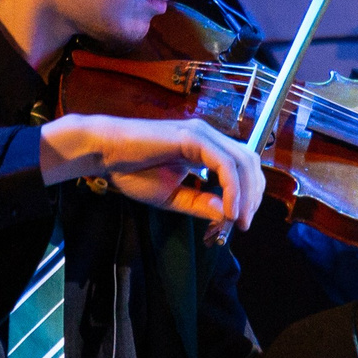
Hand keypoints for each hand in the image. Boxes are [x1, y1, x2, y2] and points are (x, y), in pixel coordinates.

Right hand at [37, 113, 264, 228]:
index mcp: (206, 147)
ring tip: (238, 220)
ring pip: (242, 161)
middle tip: (243, 224)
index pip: (243, 166)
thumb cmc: (132, 171)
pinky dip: (232, 188)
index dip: (250, 194)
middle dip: (253, 196)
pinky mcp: (192, 136)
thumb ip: (199, 204)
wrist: (104, 154)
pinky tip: (228, 209)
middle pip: (249, 162)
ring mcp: (202, 134)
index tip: (241, 221)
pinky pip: (224, 163)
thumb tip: (225, 214)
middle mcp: (209, 136)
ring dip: (246, 194)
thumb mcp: (172, 196)